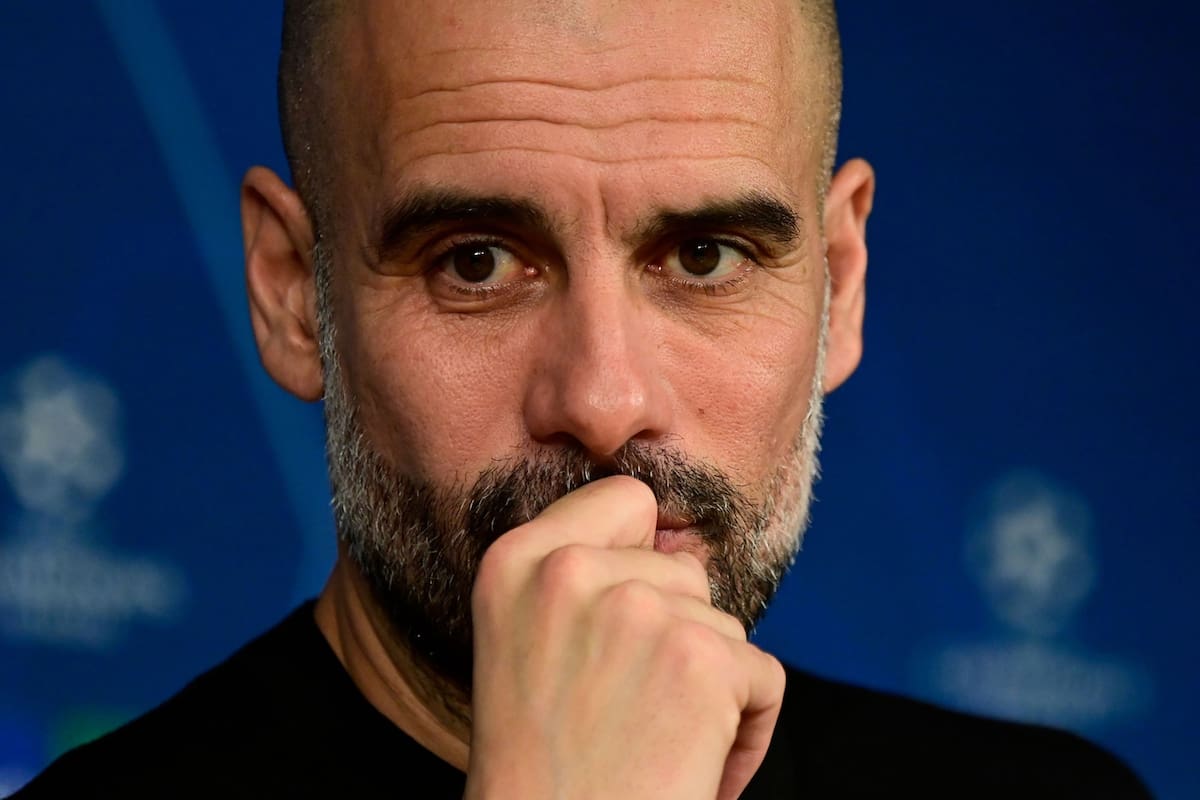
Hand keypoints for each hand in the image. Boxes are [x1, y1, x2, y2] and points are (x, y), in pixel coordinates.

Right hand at [464, 476, 784, 799]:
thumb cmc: (543, 771)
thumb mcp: (527, 648)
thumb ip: (583, 583)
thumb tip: (680, 548)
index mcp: (513, 560)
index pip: (626, 499)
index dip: (642, 557)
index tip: (622, 620)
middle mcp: (570, 571)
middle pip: (684, 569)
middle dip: (677, 636)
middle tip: (632, 712)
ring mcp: (637, 609)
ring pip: (724, 626)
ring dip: (710, 688)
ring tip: (653, 748)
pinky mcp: (701, 660)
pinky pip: (763, 676)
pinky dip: (747, 731)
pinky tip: (693, 772)